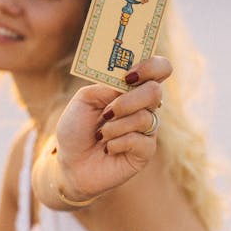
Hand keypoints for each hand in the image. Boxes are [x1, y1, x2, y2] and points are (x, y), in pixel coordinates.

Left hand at [55, 55, 170, 198]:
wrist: (71, 163)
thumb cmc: (77, 129)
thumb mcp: (83, 100)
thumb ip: (105, 86)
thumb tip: (126, 85)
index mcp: (132, 88)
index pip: (159, 69)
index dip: (151, 67)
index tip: (129, 76)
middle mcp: (144, 106)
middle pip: (154, 92)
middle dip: (127, 101)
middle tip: (107, 112)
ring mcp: (147, 129)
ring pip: (143, 118)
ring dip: (115, 127)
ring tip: (100, 135)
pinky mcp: (146, 151)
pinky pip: (139, 140)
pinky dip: (117, 143)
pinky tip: (108, 149)